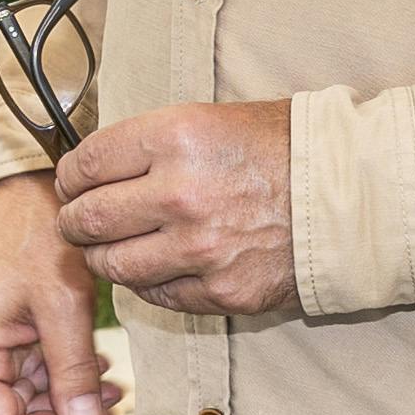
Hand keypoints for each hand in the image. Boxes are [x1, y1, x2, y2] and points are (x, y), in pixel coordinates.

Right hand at [0, 172, 116, 414]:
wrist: (28, 185)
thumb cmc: (37, 233)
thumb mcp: (63, 301)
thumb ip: (72, 367)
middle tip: (112, 398)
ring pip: (27, 399)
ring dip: (68, 397)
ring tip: (111, 381)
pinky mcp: (3, 334)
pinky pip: (32, 373)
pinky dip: (64, 375)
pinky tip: (97, 364)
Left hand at [55, 98, 297, 316]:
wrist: (346, 192)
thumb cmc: (279, 146)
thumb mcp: (211, 119)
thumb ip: (151, 144)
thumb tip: (94, 168)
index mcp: (176, 138)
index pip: (87, 164)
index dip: (69, 176)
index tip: (71, 183)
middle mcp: (179, 194)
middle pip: (87, 219)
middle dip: (73, 221)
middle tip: (77, 219)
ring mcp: (199, 249)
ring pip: (112, 266)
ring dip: (102, 257)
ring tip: (110, 247)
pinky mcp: (218, 291)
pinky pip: (155, 295)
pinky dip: (147, 282)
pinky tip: (155, 264)